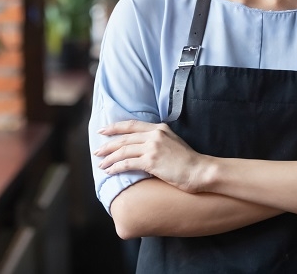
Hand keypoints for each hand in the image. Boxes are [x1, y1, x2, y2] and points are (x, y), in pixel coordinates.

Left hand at [95, 120, 209, 192]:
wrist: (199, 170)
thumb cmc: (188, 161)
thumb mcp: (174, 143)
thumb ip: (159, 140)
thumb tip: (144, 147)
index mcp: (160, 128)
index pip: (132, 125)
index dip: (115, 127)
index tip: (103, 130)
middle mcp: (155, 135)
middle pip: (124, 138)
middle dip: (108, 144)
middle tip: (97, 151)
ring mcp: (153, 147)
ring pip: (123, 150)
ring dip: (109, 158)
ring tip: (101, 164)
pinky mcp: (151, 161)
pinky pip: (127, 163)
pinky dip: (116, 167)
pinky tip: (110, 171)